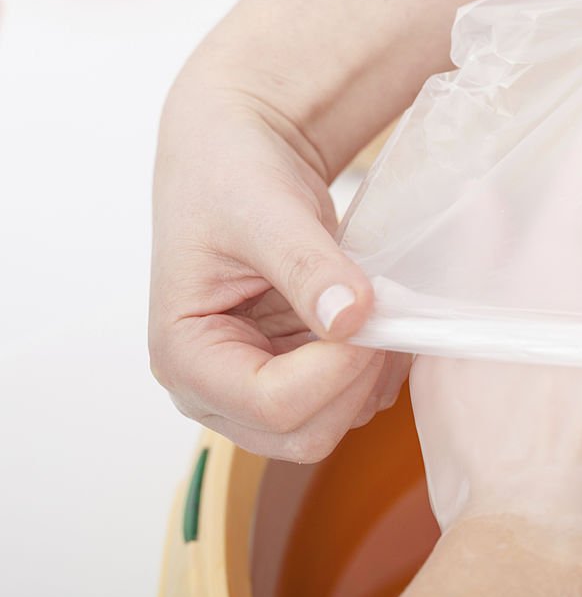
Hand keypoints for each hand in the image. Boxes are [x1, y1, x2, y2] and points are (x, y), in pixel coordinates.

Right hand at [149, 70, 408, 461]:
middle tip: (382, 317)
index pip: (271, 405)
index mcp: (184, 355)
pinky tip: (379, 323)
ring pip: (333, 426)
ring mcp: (255, 390)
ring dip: (371, 377)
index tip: (366, 311)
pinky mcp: (293, 379)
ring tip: (381, 312)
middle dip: (355, 382)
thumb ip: (307, 266)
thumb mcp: (267, 210)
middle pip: (303, 436)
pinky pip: (348, 404)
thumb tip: (350, 318)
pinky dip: (376, 373)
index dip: (334, 370)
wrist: (241, 160)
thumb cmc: (231, 176)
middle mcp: (214, 389)